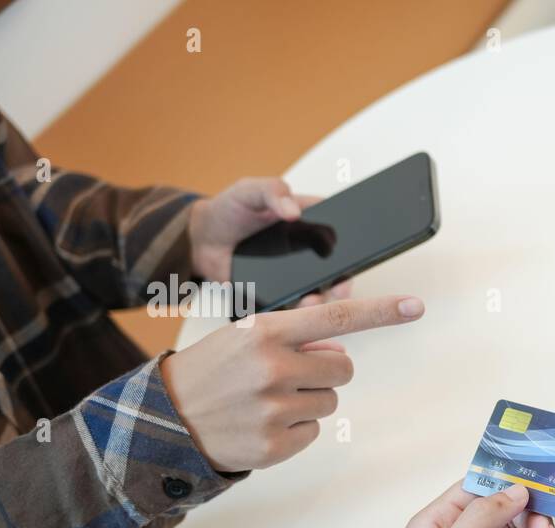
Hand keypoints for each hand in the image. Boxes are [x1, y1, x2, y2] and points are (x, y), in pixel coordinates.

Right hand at [160, 295, 422, 471]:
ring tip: (266, 401)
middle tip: (285, 377)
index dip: (382, 311)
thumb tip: (338, 347)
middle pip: (343, 368)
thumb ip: (294, 335)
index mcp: (265, 332)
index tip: (417, 306)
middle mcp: (273, 368)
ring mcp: (274, 409)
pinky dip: (294, 429)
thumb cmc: (213, 371)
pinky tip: (262, 424)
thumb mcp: (243, 336)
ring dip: (308, 401)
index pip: (337, 316)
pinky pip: (313, 431)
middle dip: (324, 372)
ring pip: (331, 402)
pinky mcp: (275, 445)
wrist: (164, 419)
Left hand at [188, 177, 353, 302]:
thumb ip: (273, 192)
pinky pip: (295, 303)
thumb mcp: (250, 190)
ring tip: (312, 301)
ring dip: (322, 299)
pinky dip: (298, 310)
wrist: (198, 239)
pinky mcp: (280, 290)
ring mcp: (295, 272)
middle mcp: (307, 249)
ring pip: (320, 290)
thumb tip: (293, 210)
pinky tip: (296, 310)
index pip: (339, 233)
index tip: (355, 256)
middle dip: (343, 282)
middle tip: (340, 289)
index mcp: (309, 220)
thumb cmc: (227, 210)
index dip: (353, 245)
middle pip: (337, 268)